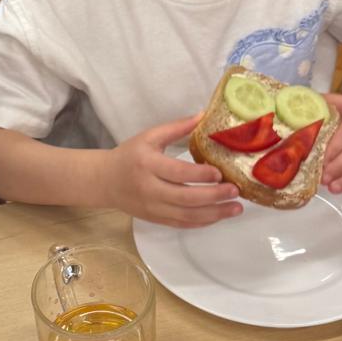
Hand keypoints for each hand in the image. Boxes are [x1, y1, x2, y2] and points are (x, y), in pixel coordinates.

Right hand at [102, 114, 241, 227]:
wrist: (105, 181)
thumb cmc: (129, 155)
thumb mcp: (149, 136)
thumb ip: (176, 127)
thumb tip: (204, 116)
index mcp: (148, 165)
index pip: (178, 173)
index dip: (200, 175)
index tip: (219, 173)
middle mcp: (150, 189)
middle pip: (185, 198)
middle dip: (214, 197)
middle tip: (235, 191)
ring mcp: (153, 208)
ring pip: (187, 216)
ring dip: (214, 214)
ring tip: (235, 208)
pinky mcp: (156, 219)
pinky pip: (182, 224)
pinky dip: (202, 222)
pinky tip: (218, 216)